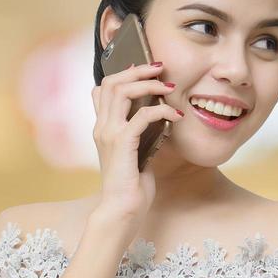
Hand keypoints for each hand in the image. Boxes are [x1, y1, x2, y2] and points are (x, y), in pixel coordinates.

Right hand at [91, 60, 181, 222]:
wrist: (122, 209)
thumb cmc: (131, 185)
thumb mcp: (134, 152)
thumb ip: (138, 133)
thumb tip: (154, 116)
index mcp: (102, 127)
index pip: (102, 88)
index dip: (123, 74)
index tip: (146, 71)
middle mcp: (102, 126)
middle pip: (111, 82)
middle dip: (138, 71)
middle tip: (160, 69)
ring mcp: (109, 134)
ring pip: (122, 91)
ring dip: (149, 85)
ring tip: (169, 87)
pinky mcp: (122, 143)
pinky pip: (142, 115)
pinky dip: (161, 111)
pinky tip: (176, 116)